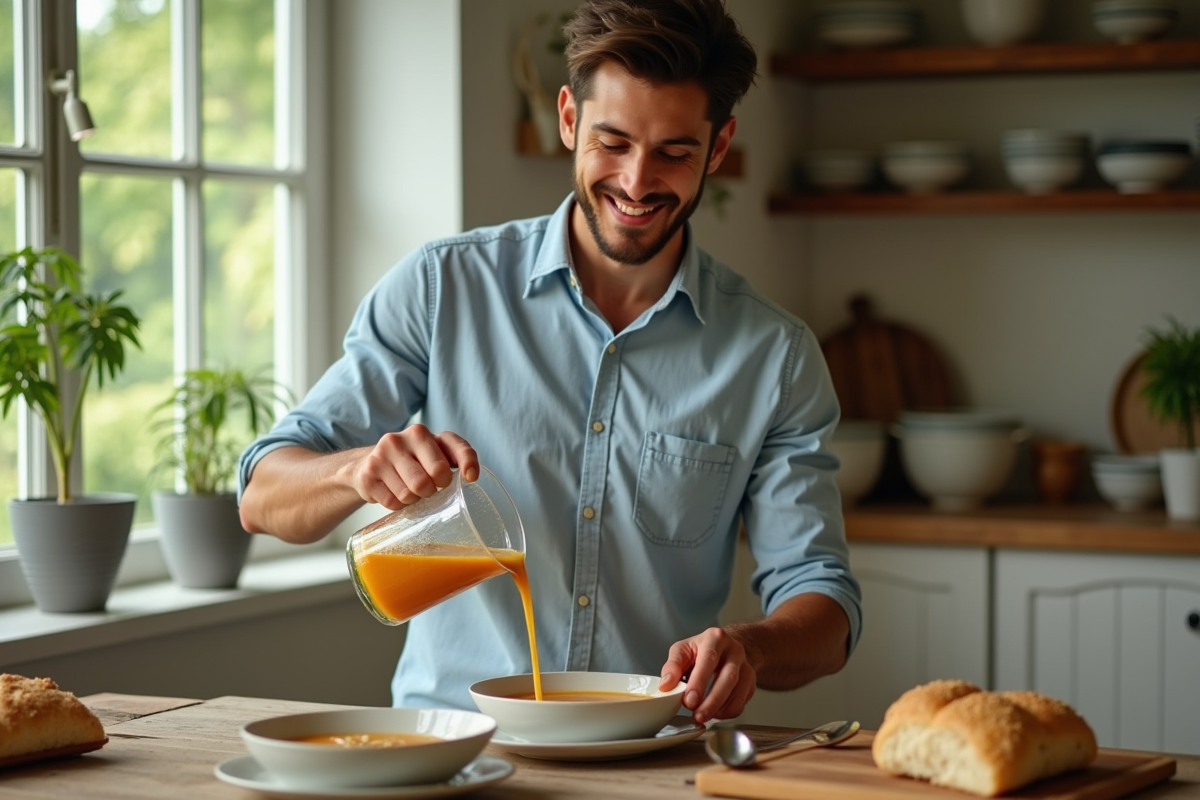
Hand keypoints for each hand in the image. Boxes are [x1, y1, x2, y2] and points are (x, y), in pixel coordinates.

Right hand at [346, 424, 478, 509]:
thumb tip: (471, 476)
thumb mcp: (432, 453)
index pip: (455, 446)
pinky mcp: (367, 474)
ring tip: (408, 490)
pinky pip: (393, 502)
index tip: (470, 478)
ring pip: (411, 493)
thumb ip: (454, 459)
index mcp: (422, 433)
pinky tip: (393, 493)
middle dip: (434, 489)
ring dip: (413, 499)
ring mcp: (381, 455)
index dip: (468, 464)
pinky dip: (398, 505)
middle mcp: (401, 439)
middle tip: (427, 488)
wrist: (366, 464)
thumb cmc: (410, 461)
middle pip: (433, 477)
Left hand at [658, 627, 756, 724]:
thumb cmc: (700, 650)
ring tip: (703, 716)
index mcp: (715, 638)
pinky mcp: (751, 682)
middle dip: (712, 700)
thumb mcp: (682, 650)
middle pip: (728, 678)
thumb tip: (666, 686)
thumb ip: (672, 667)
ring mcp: (746, 666)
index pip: (709, 659)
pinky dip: (728, 711)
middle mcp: (734, 650)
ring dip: (720, 709)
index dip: (699, 682)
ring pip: (738, 691)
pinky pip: (743, 701)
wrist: (726, 649)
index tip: (689, 701)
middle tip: (697, 715)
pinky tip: (715, 713)